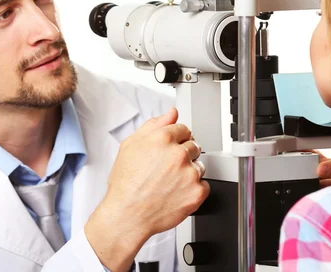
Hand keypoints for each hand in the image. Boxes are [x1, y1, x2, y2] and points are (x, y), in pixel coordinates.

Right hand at [85, 107, 208, 271]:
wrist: (127, 215)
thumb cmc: (126, 184)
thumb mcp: (130, 146)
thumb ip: (153, 125)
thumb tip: (171, 114)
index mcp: (162, 139)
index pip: (183, 129)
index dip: (176, 140)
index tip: (171, 149)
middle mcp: (178, 154)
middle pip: (193, 145)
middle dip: (183, 155)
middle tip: (167, 168)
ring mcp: (189, 173)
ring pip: (199, 165)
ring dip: (189, 172)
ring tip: (170, 182)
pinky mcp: (197, 192)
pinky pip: (204, 185)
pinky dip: (194, 190)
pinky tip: (177, 193)